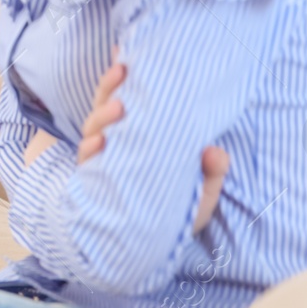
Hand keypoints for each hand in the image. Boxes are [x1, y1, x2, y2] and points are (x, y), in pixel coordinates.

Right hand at [77, 43, 229, 235]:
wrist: (141, 252)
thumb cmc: (170, 215)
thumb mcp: (198, 197)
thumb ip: (210, 176)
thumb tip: (218, 151)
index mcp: (134, 138)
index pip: (126, 102)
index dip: (123, 80)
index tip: (126, 55)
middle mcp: (113, 145)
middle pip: (106, 107)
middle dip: (112, 88)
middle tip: (122, 70)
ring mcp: (101, 162)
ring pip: (95, 129)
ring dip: (104, 116)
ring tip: (118, 107)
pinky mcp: (92, 183)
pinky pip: (88, 162)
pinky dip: (92, 150)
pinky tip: (98, 144)